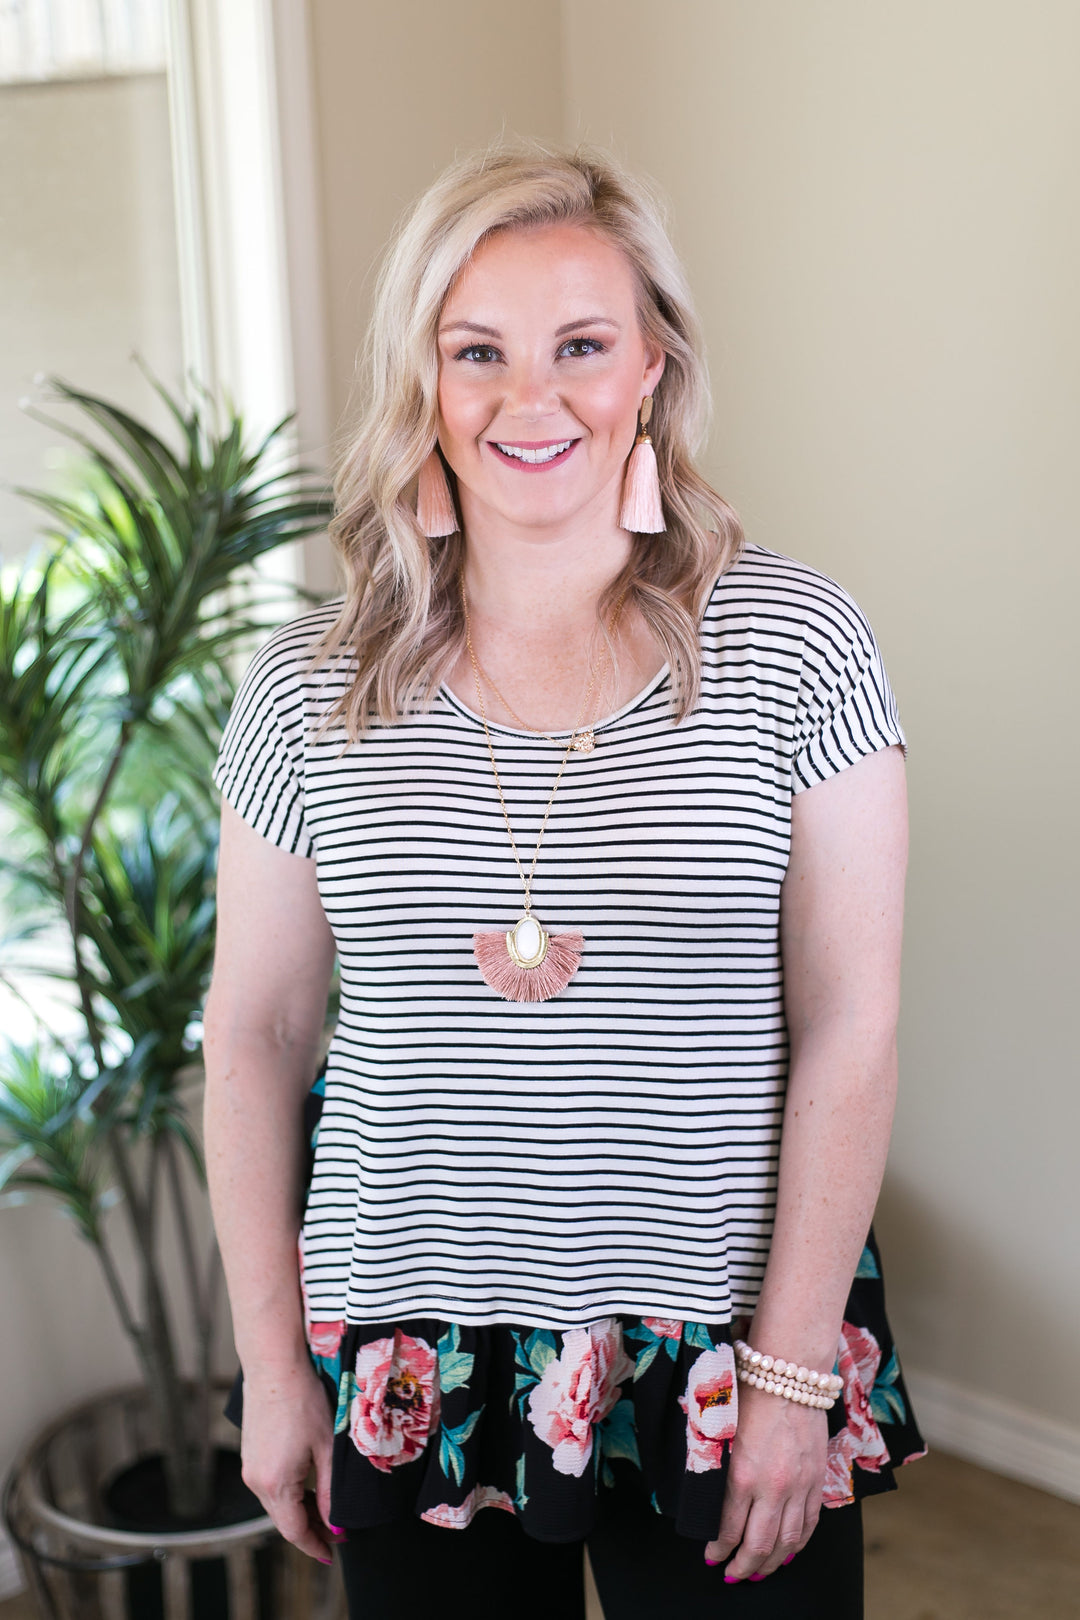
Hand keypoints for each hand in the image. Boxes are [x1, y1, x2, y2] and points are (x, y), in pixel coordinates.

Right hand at [239, 1361, 341, 1562]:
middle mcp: (255, 1482)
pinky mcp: (249, 1455)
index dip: (314, 1545)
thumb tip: (336, 1523)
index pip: (294, 1532)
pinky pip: (269, 1486)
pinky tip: (307, 1486)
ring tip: (326, 1510)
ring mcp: (249, 1468)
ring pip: (276, 1504)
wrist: (274, 1367)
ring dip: (300, 1512)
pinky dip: (289, 1494)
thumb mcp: (326, 1449)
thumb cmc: (304, 1402)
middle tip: (337, 1533)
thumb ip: (330, 1492)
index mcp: (275, 1485)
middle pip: (284, 1520)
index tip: (331, 1554)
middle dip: (310, 1530)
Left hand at [704, 1383, 826, 1581]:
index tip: (711, 1557)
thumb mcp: (720, 1430)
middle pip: (759, 1544)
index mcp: (741, 1474)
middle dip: (743, 1567)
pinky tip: (787, 1552)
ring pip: (787, 1542)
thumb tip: (705, 1499)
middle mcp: (772, 1487)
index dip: (718, 1550)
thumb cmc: (748, 1393)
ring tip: (758, 1573)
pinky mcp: (816, 1480)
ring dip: (771, 1563)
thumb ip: (715, 1466)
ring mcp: (798, 1486)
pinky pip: (809, 1524)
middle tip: (732, 1575)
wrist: (789, 1373)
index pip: (728, 1529)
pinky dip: (798, 1544)